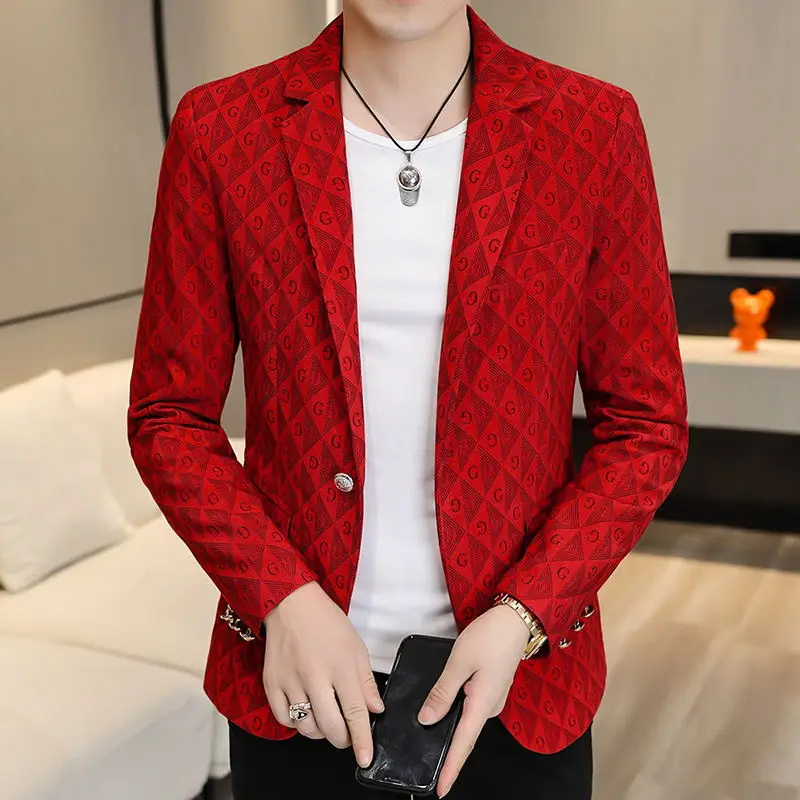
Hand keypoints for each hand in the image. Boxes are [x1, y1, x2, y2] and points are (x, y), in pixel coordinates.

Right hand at [262, 581, 383, 766]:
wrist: (292, 603)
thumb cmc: (327, 622)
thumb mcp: (356, 647)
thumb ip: (366, 682)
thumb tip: (375, 710)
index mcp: (341, 667)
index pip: (355, 713)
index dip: (362, 740)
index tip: (366, 758)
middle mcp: (315, 677)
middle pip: (331, 727)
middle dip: (343, 739)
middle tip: (347, 733)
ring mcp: (290, 681)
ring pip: (306, 727)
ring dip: (320, 731)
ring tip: (326, 718)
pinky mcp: (271, 683)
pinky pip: (283, 719)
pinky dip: (295, 723)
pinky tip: (304, 711)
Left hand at [418, 604, 530, 796]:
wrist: (516, 618)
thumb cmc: (489, 636)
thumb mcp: (459, 662)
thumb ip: (443, 692)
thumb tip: (427, 718)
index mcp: (482, 704)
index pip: (463, 744)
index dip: (450, 768)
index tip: (440, 790)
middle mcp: (490, 706)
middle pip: (465, 734)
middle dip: (448, 752)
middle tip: (428, 767)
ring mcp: (493, 697)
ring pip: (467, 718)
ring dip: (451, 729)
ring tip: (431, 738)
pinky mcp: (492, 687)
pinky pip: (471, 706)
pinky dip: (458, 712)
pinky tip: (444, 710)